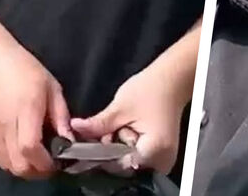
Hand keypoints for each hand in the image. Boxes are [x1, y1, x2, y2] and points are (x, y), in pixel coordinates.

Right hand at [0, 38, 72, 179]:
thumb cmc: (24, 69)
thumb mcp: (52, 88)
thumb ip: (61, 117)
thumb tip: (70, 142)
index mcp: (25, 109)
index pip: (30, 148)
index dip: (45, 163)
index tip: (58, 161)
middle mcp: (5, 124)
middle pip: (19, 165)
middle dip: (38, 171)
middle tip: (49, 161)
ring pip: (8, 166)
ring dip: (25, 167)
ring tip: (36, 155)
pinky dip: (12, 161)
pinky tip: (21, 148)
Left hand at [69, 62, 187, 175]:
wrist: (171, 81)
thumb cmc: (151, 90)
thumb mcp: (120, 107)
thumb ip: (99, 124)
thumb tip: (76, 128)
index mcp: (155, 149)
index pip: (121, 165)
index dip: (103, 155)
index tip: (92, 142)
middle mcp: (162, 160)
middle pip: (125, 167)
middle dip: (111, 150)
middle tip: (112, 127)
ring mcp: (163, 159)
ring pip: (130, 162)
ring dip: (119, 148)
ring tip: (123, 125)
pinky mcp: (160, 154)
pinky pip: (138, 157)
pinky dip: (128, 146)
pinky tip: (127, 130)